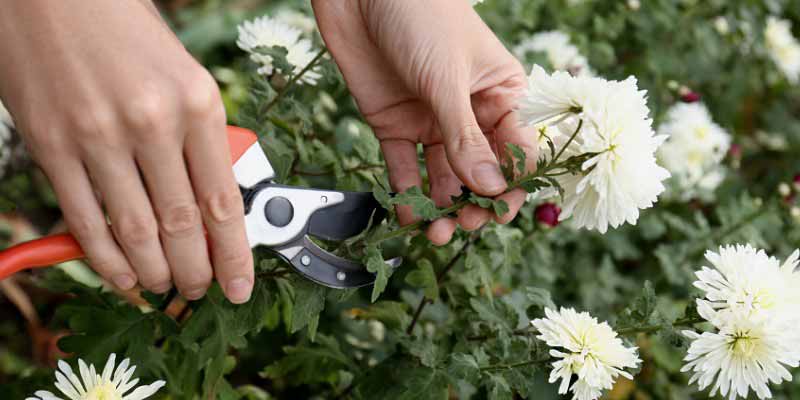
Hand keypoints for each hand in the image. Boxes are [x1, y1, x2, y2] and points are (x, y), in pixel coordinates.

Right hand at [0, 0, 252, 302]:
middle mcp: (151, 122)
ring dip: (153, 272)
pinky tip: (121, 274)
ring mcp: (97, 137)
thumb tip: (215, 203)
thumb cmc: (126, 29)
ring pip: (134, 232)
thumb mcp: (184, 77)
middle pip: (182, 225)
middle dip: (195, 271)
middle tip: (199, 290)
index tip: (240, 285)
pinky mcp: (52, 145)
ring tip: (164, 287)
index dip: (234, 255)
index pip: (223, 201)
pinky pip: (84, 219)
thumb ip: (200, 139)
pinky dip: (104, 257)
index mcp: (197, 102)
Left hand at [312, 0, 536, 244]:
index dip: (512, 183)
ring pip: (443, 177)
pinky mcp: (394, 125)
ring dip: (442, 207)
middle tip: (467, 224)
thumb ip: (465, 137)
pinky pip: (404, 167)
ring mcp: (431, 121)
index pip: (517, 150)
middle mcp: (469, 113)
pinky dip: (406, 193)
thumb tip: (491, 189)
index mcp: (501, 94)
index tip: (500, 209)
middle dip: (477, 202)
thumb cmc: (419, 14)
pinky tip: (410, 215)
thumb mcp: (447, 78)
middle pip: (481, 172)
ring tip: (438, 232)